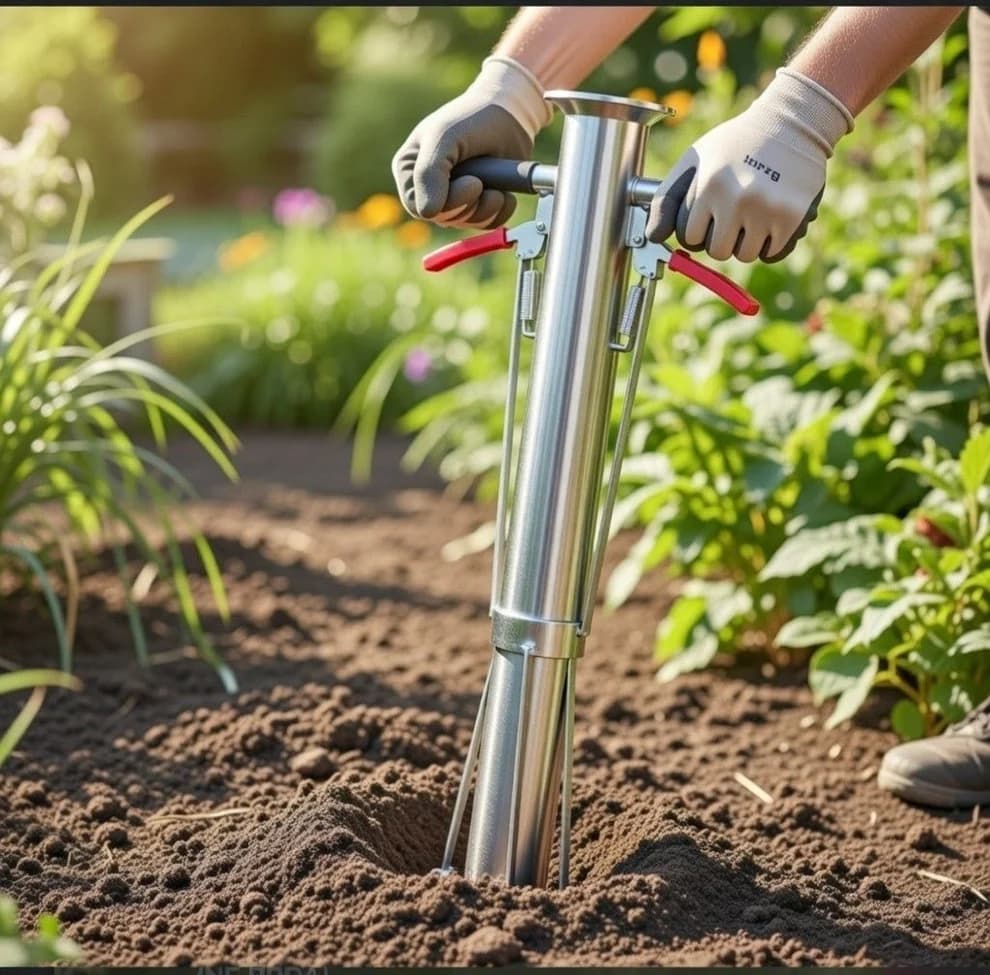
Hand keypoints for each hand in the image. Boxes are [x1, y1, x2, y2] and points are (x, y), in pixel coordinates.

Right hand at [392, 57, 550, 229]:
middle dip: (469, 203)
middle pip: (444, 218)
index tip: (473, 182)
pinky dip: (501, 211)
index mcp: (410, 170)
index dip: (446, 204)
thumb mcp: (444, 136)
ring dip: (488, 206)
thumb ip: (429, 172)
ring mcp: (454, 199)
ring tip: (495, 182)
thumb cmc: (471, 118)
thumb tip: (427, 213)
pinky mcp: (478, 206)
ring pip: (467, 223)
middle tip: (482, 180)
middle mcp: (428, 188)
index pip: (418, 208)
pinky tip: (504, 191)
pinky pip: (488, 224)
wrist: (509, 115)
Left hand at [646, 68, 853, 262]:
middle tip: (733, 210)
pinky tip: (771, 215)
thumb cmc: (735, 145)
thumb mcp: (695, 160)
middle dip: (721, 236)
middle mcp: (738, 199)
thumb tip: (652, 237)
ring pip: (744, 255)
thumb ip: (667, 199)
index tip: (708, 210)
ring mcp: (767, 209)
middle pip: (717, 251)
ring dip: (746, 241)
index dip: (697, 227)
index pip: (690, 237)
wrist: (792, 123)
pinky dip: (771, 242)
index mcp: (710, 184)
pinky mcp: (793, 218)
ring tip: (753, 210)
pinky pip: (771, 254)